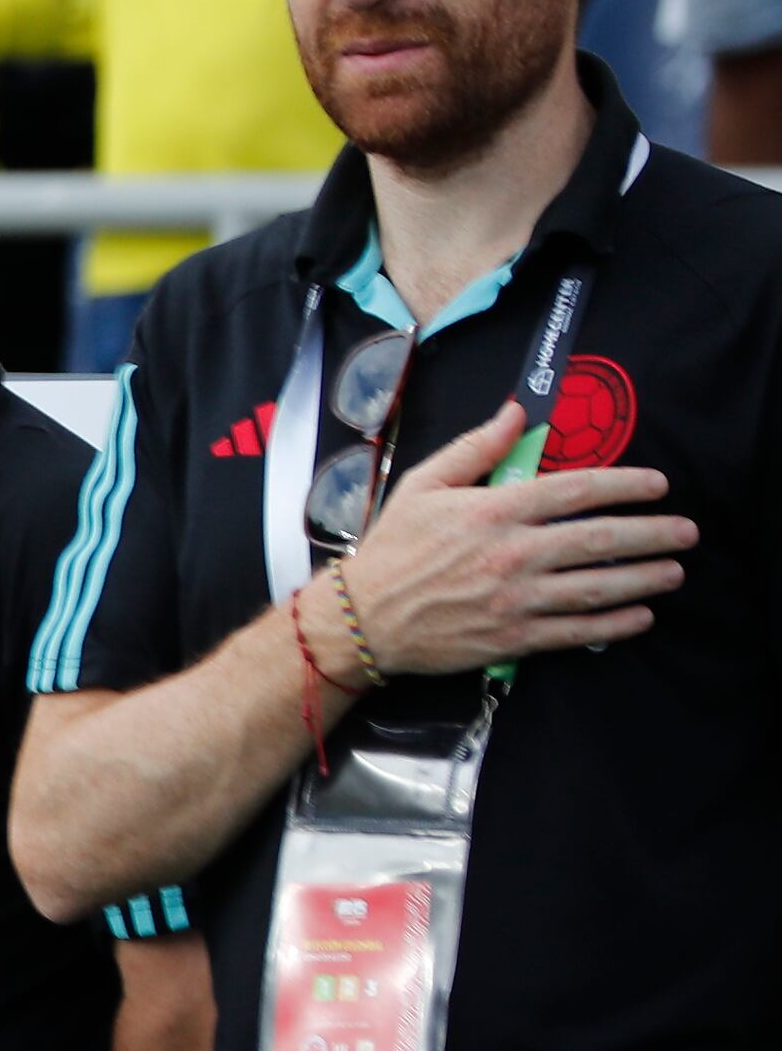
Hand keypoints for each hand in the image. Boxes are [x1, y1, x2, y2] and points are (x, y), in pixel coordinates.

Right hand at [333, 400, 692, 673]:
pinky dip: (616, 623)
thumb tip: (517, 413)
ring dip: (645, 578)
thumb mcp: (423, 484)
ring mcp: (517, 598)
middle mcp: (512, 553)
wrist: (364, 617)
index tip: (657, 485)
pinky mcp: (516, 637)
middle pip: (600, 539)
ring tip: (674, 571)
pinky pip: (579, 630)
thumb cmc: (393, 547)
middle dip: (652, 533)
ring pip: (598, 586)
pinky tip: (642, 615)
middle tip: (686, 531)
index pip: (575, 490)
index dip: (624, 484)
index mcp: (493, 510)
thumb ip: (476, 448)